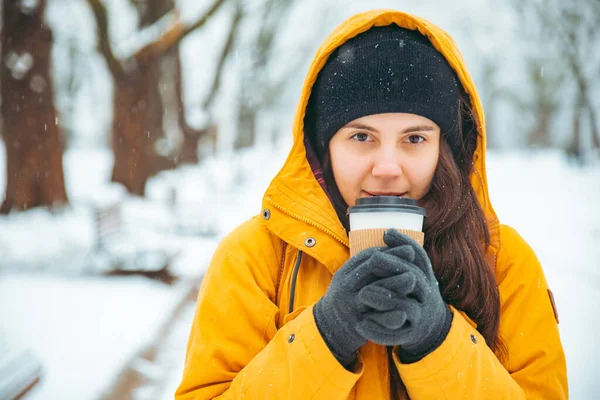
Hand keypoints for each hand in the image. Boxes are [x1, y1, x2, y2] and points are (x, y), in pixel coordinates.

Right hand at [314, 245, 409, 366]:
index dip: (390, 252)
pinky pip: (373, 319)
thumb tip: (394, 249)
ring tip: (413, 280)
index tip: (410, 249)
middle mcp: (344, 287)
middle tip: (414, 257)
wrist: (329, 328)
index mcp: (344, 274)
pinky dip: (389, 317)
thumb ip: (367, 268)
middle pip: (370, 270)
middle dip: (394, 263)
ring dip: (393, 284)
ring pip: (372, 292)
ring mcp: (349, 306)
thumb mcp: (351, 281)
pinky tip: (403, 314)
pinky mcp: (354, 325)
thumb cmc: (348, 300)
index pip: (367, 257)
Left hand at [356, 229, 451, 359]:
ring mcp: (421, 316)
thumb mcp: (415, 274)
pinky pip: (396, 333)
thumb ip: (402, 256)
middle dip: (393, 268)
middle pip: (413, 279)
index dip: (404, 245)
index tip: (386, 234)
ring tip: (362, 294)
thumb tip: (387, 231)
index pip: (419, 258)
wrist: (431, 328)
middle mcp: (427, 295)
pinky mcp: (411, 334)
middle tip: (372, 259)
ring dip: (384, 299)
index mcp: (427, 278)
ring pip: (405, 307)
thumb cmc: (414, 294)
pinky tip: (362, 325)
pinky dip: (379, 330)